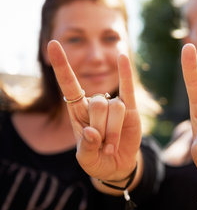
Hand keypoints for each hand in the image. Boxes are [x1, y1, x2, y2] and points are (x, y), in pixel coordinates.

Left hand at [47, 40, 140, 180]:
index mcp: (77, 112)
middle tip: (103, 146)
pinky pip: (127, 88)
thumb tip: (91, 132)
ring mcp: (113, 105)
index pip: (69, 85)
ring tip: (111, 145)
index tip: (53, 43)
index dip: (62, 66)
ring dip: (113, 131)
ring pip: (114, 107)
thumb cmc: (97, 161)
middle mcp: (94, 105)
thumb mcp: (86, 160)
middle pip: (97, 103)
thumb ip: (86, 148)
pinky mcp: (130, 109)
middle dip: (101, 128)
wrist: (117, 166)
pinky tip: (122, 56)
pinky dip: (125, 73)